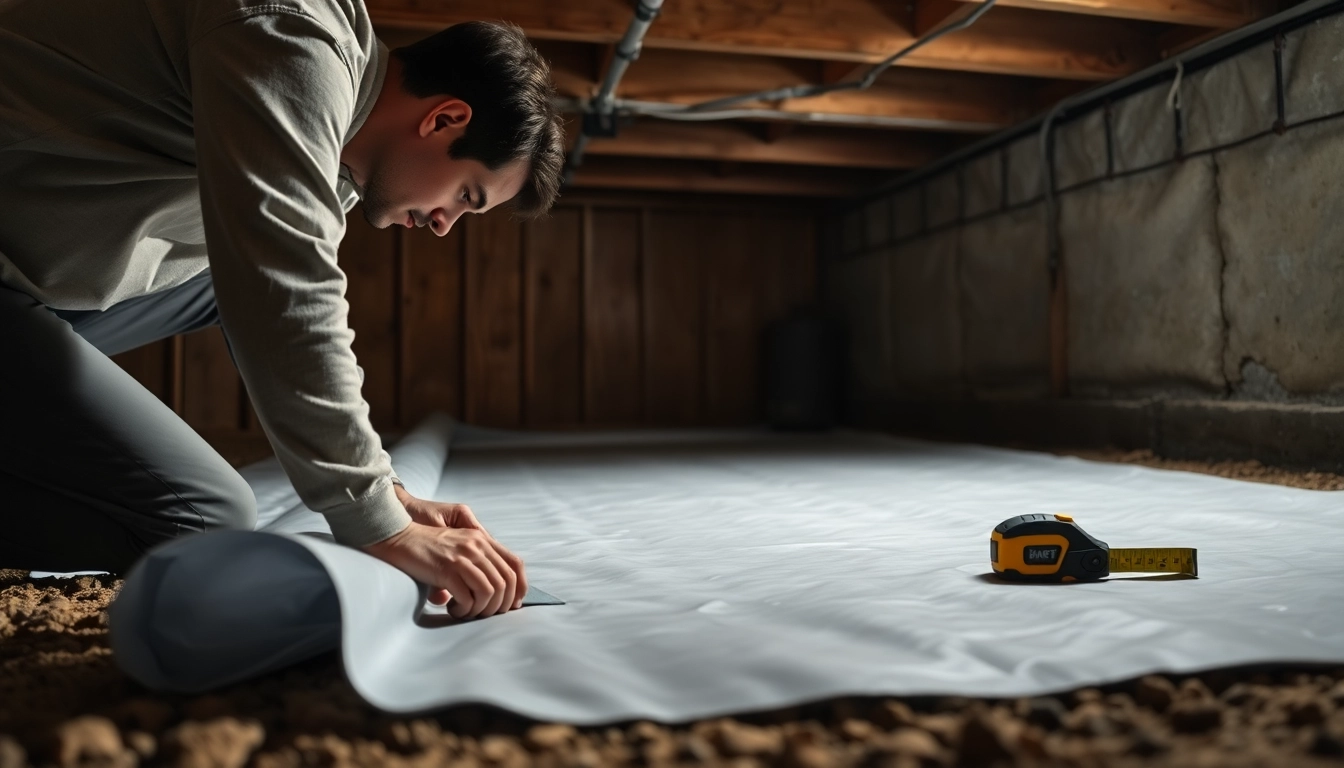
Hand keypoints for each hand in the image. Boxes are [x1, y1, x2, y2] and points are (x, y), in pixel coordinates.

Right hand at [363, 489, 526, 618]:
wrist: (398, 536)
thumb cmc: (425, 546)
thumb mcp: (456, 547)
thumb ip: (473, 564)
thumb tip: (484, 596)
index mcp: (482, 539)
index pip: (515, 564)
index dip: (520, 587)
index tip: (514, 604)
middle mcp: (477, 546)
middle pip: (506, 582)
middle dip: (500, 605)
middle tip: (485, 614)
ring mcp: (462, 557)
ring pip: (490, 591)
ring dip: (481, 610)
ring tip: (466, 613)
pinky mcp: (447, 569)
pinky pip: (468, 597)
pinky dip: (464, 610)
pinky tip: (453, 610)